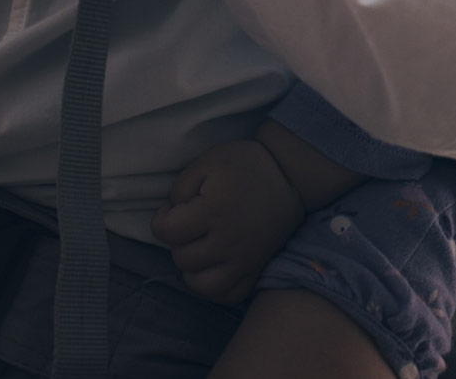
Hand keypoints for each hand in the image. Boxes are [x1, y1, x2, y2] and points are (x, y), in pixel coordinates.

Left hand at [150, 139, 304, 303]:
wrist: (292, 173)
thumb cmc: (247, 164)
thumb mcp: (209, 161)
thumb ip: (180, 187)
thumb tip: (171, 212)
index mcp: (214, 210)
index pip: (165, 231)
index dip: (163, 217)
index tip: (177, 207)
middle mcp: (228, 240)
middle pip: (181, 257)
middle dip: (180, 240)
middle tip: (193, 223)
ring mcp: (245, 258)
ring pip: (201, 284)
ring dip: (193, 268)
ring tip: (200, 248)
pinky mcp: (257, 267)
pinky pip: (230, 295)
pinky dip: (217, 289)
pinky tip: (215, 269)